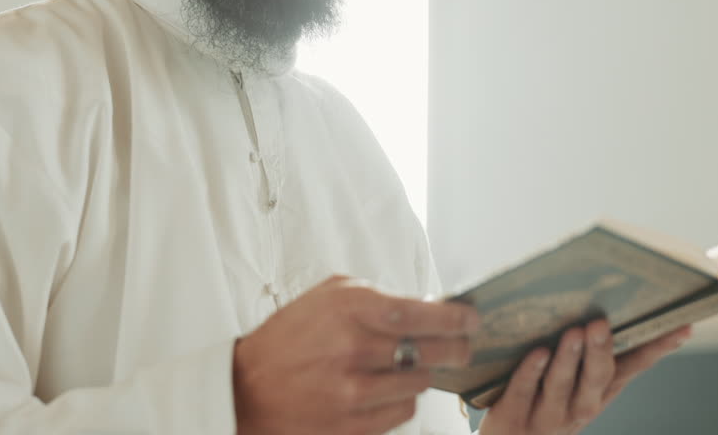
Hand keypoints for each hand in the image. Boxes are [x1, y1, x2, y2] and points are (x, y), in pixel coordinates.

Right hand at [233, 275, 479, 434]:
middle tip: (462, 346)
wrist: (245, 388)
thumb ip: (377, 296)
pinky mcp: (352, 425)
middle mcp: (355, 348)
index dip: (457, 319)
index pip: (423, 314)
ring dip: (420, 375)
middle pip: (433, 352)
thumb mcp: (328, 296)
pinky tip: (384, 391)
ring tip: (403, 367)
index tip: (472, 320)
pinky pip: (402, 413)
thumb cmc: (289, 337)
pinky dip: (400, 401)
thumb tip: (427, 306)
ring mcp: (353, 391)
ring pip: (420, 384)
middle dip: (456, 349)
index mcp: (351, 308)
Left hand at [478, 322, 691, 434]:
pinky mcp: (514, 417)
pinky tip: (538, 352)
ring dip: (570, 358)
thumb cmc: (542, 399)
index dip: (656, 349)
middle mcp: (580, 406)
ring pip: (562, 385)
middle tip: (601, 324)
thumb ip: (590, 348)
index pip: (633, 367)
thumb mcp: (573, 379)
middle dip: (601, 351)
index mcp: (600, 392)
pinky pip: (524, 391)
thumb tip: (603, 302)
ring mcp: (548, 415)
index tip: (681, 327)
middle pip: (597, 378)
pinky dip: (532, 372)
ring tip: (575, 332)